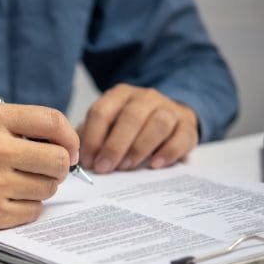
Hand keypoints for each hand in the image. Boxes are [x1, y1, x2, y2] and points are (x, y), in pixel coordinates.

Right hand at [0, 103, 79, 229]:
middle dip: (58, 167)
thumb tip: (64, 143)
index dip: (70, 138)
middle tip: (45, 169)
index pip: (53, 122)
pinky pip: (32, 211)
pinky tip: (6, 198)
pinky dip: (25, 207)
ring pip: (48, 188)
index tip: (69, 148)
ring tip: (16, 182)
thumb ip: (18, 125)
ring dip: (40, 188)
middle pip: (58, 160)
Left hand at [78, 84, 198, 172]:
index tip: (88, 161)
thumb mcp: (109, 126)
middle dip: (114, 145)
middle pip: (131, 117)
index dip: (93, 138)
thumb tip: (76, 158)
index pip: (102, 111)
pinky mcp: (187, 125)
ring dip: (139, 148)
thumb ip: (92, 137)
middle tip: (104, 168)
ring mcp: (169, 108)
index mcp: (120, 95)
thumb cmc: (131, 127)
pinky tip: (154, 165)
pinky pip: (181, 136)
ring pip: (158, 123)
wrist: (169, 118)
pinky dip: (168, 152)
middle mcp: (145, 97)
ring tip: (126, 167)